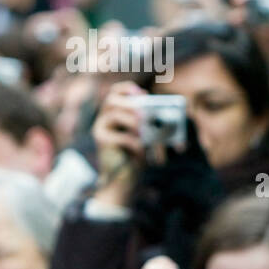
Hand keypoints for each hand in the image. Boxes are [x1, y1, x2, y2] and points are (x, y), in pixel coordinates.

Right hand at [91, 81, 146, 207]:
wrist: (125, 178)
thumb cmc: (136, 155)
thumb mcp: (146, 136)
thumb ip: (151, 125)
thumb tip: (168, 118)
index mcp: (114, 114)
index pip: (115, 93)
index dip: (127, 89)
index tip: (143, 93)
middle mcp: (104, 119)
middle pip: (112, 101)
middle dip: (129, 103)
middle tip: (144, 114)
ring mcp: (100, 129)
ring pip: (113, 115)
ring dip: (132, 121)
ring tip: (144, 133)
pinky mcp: (101, 142)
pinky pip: (119, 136)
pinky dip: (133, 141)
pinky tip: (140, 149)